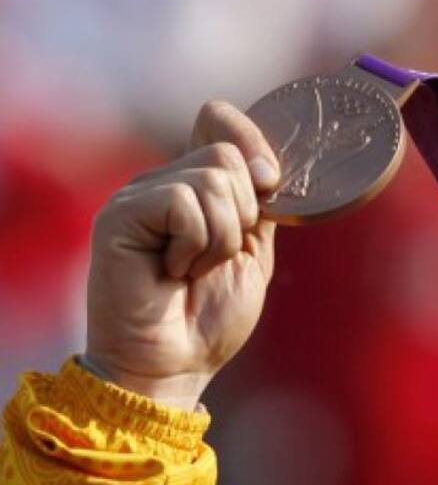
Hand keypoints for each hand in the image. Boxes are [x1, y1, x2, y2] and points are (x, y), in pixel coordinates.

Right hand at [85, 101, 280, 410]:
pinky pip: (185, 203)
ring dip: (222, 238)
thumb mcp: (253, 250)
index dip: (254, 142)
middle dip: (245, 214)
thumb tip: (266, 165)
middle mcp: (162, 181)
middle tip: (216, 257)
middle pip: (228, 154)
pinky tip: (171, 272)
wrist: (176, 365)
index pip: (219, 118)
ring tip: (192, 269)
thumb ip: (260, 203)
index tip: (271, 184)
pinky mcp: (119, 215)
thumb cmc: (210, 316)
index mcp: (192, 183)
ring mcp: (137, 196)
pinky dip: (195, 245)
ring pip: (214, 179)